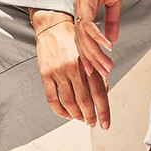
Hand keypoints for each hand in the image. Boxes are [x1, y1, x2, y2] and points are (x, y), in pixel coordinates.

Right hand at [30, 9, 109, 128]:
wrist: (52, 26)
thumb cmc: (73, 41)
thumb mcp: (89, 54)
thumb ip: (97, 73)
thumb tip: (104, 93)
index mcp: (88, 63)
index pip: (99, 93)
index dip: (103, 112)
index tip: (105, 124)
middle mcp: (74, 68)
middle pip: (85, 101)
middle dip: (90, 116)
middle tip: (92, 123)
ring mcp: (59, 71)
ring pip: (69, 103)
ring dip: (77, 115)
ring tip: (80, 119)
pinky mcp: (46, 74)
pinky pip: (53, 99)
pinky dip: (60, 111)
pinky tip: (66, 114)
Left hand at [73, 0, 122, 99]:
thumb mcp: (113, 1)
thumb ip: (111, 21)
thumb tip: (112, 40)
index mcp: (82, 12)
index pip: (83, 40)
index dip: (89, 57)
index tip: (97, 72)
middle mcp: (77, 11)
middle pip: (81, 43)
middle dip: (91, 62)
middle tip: (101, 77)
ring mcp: (79, 5)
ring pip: (84, 36)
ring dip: (95, 53)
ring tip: (106, 67)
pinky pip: (89, 22)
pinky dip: (98, 35)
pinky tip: (107, 45)